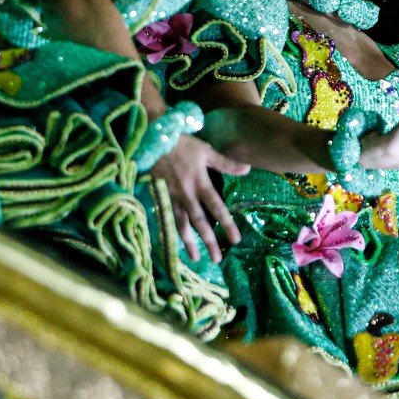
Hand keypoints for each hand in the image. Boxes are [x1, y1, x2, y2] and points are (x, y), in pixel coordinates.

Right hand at [150, 134, 248, 262]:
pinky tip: (173, 242)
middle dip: (209, 241)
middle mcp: (186, 194)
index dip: (227, 224)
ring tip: (195, 257)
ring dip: (188, 242)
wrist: (152, 140)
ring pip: (181, 224)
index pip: (217, 207)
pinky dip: (170, 231)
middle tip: (217, 259)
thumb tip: (247, 169)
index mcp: (200, 183)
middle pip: (200, 222)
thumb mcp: (205, 150)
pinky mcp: (160, 197)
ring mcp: (172, 197)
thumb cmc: (181, 144)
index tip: (235, 239)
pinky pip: (166, 218)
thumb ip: (225, 163)